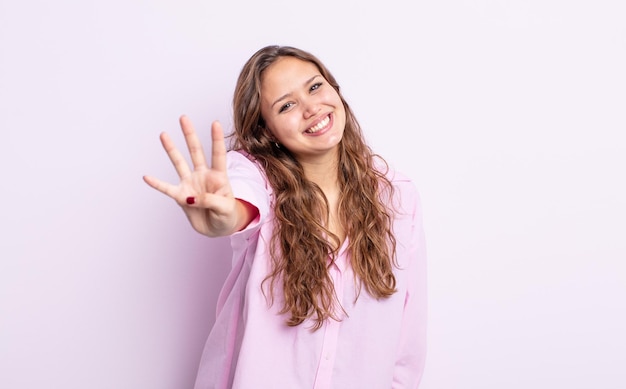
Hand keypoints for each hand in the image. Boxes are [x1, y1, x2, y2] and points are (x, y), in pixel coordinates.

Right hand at [143, 115, 239, 236]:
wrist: (218, 228)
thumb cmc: (227, 215)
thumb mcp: (225, 208)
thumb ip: (210, 200)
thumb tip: (191, 197)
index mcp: (219, 176)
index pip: (218, 155)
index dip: (217, 139)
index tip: (215, 123)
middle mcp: (203, 175)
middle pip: (196, 152)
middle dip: (190, 135)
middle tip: (183, 118)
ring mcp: (191, 184)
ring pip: (179, 163)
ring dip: (171, 150)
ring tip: (164, 134)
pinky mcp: (181, 197)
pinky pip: (167, 188)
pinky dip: (157, 184)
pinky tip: (146, 177)